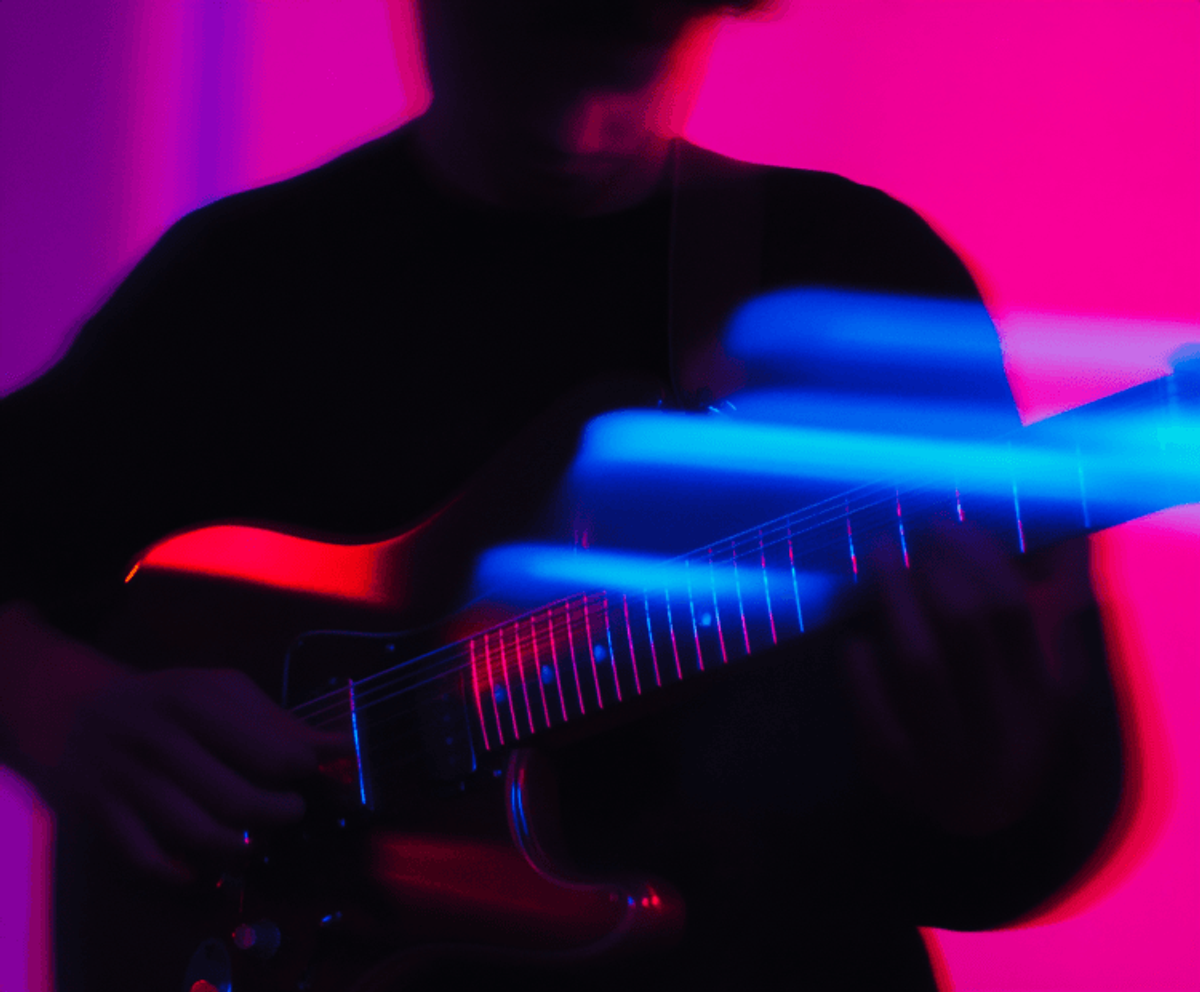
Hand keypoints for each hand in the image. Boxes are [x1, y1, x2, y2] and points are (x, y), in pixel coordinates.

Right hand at [57, 666, 352, 881]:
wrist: (72, 709)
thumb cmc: (166, 700)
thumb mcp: (221, 690)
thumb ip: (278, 721)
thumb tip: (339, 748)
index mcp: (194, 702)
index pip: (267, 752)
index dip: (302, 769)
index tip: (311, 770)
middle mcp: (160, 742)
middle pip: (238, 801)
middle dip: (280, 814)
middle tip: (292, 810)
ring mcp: (127, 782)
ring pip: (199, 836)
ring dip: (243, 848)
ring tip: (259, 838)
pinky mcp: (101, 817)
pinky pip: (150, 861)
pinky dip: (184, 874)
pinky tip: (206, 866)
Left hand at [844, 520, 1092, 835]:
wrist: (965, 826)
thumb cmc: (999, 725)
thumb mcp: (1037, 683)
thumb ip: (1051, 618)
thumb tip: (1067, 544)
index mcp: (1042, 699)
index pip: (1013, 610)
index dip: (976, 557)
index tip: (945, 525)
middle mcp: (1004, 728)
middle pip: (966, 626)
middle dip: (929, 569)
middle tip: (900, 537)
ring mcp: (950, 755)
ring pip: (920, 662)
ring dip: (894, 600)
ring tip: (877, 562)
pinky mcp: (898, 773)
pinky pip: (874, 709)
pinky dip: (862, 667)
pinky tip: (856, 641)